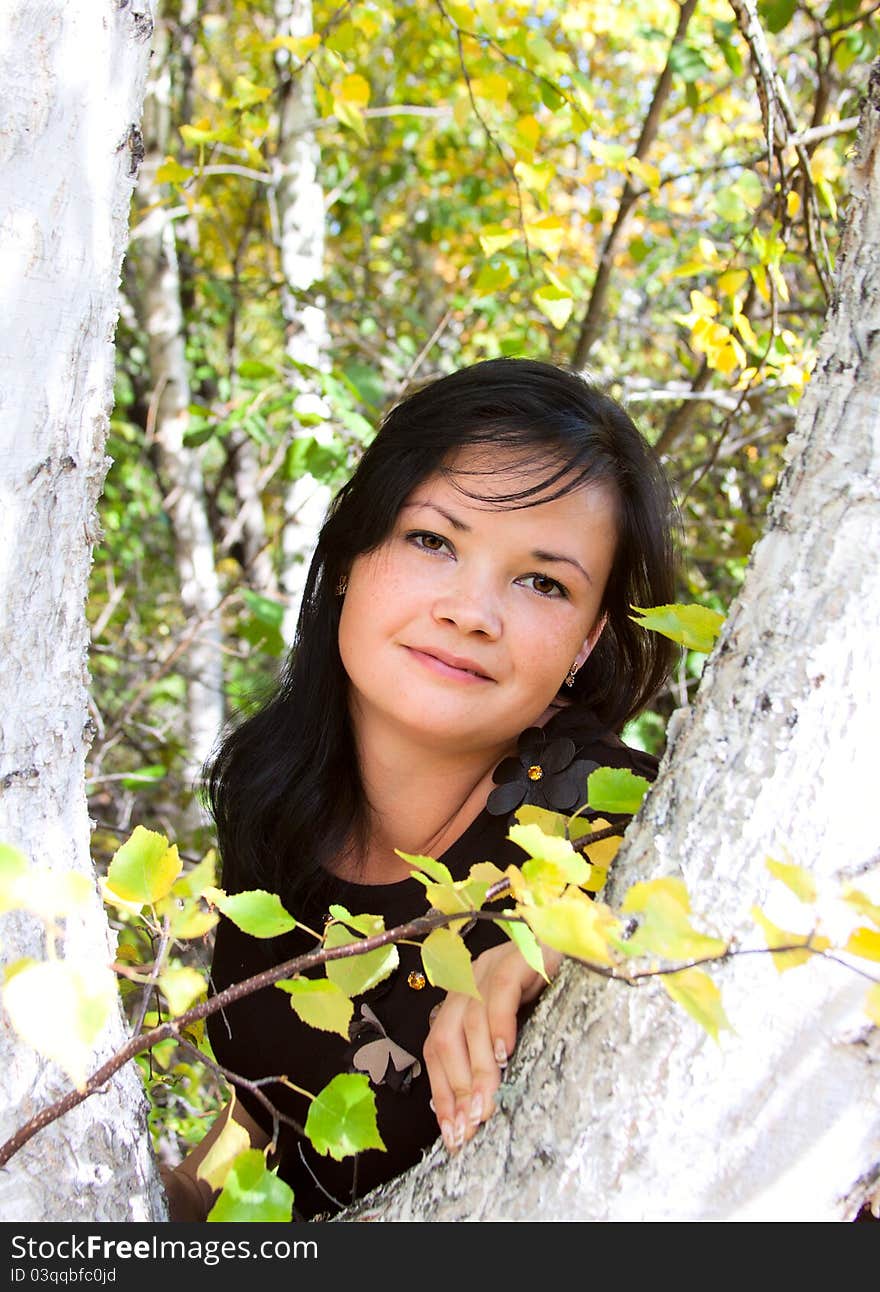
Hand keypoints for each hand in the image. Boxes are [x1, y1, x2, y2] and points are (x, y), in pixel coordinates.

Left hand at [422, 941, 561, 1154]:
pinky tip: (506, 1053)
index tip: (452, 1132)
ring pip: (470, 1020)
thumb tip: (482, 1107)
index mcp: (468, 995)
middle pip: (445, 1035)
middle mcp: (473, 977)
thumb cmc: (561, 988)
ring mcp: (495, 963)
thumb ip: (501, 1055)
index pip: (438, 1045)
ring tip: (486, 1106)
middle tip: (470, 1127)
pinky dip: (498, 1024)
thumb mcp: (525, 1026)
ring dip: (477, 1070)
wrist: (591, 942)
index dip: (441, 1090)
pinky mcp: (520, 955)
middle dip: (455, 1088)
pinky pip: (500, 991)